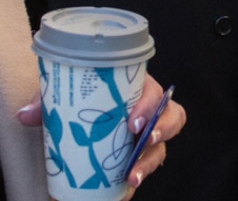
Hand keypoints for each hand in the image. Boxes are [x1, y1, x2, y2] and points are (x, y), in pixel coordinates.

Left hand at [18, 74, 186, 198]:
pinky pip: (147, 167)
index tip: (133, 121)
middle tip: (142, 142)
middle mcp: (148, 112)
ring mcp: (146, 137)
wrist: (78, 123)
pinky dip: (138, 176)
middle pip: (172, 116)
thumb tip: (26, 114)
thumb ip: (49, 103)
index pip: (154, 93)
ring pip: (162, 146)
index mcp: (137, 90)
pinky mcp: (139, 158)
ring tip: (132, 175)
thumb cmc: (80, 104)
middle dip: (162, 129)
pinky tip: (126, 186)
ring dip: (149, 161)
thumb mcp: (66, 98)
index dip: (149, 105)